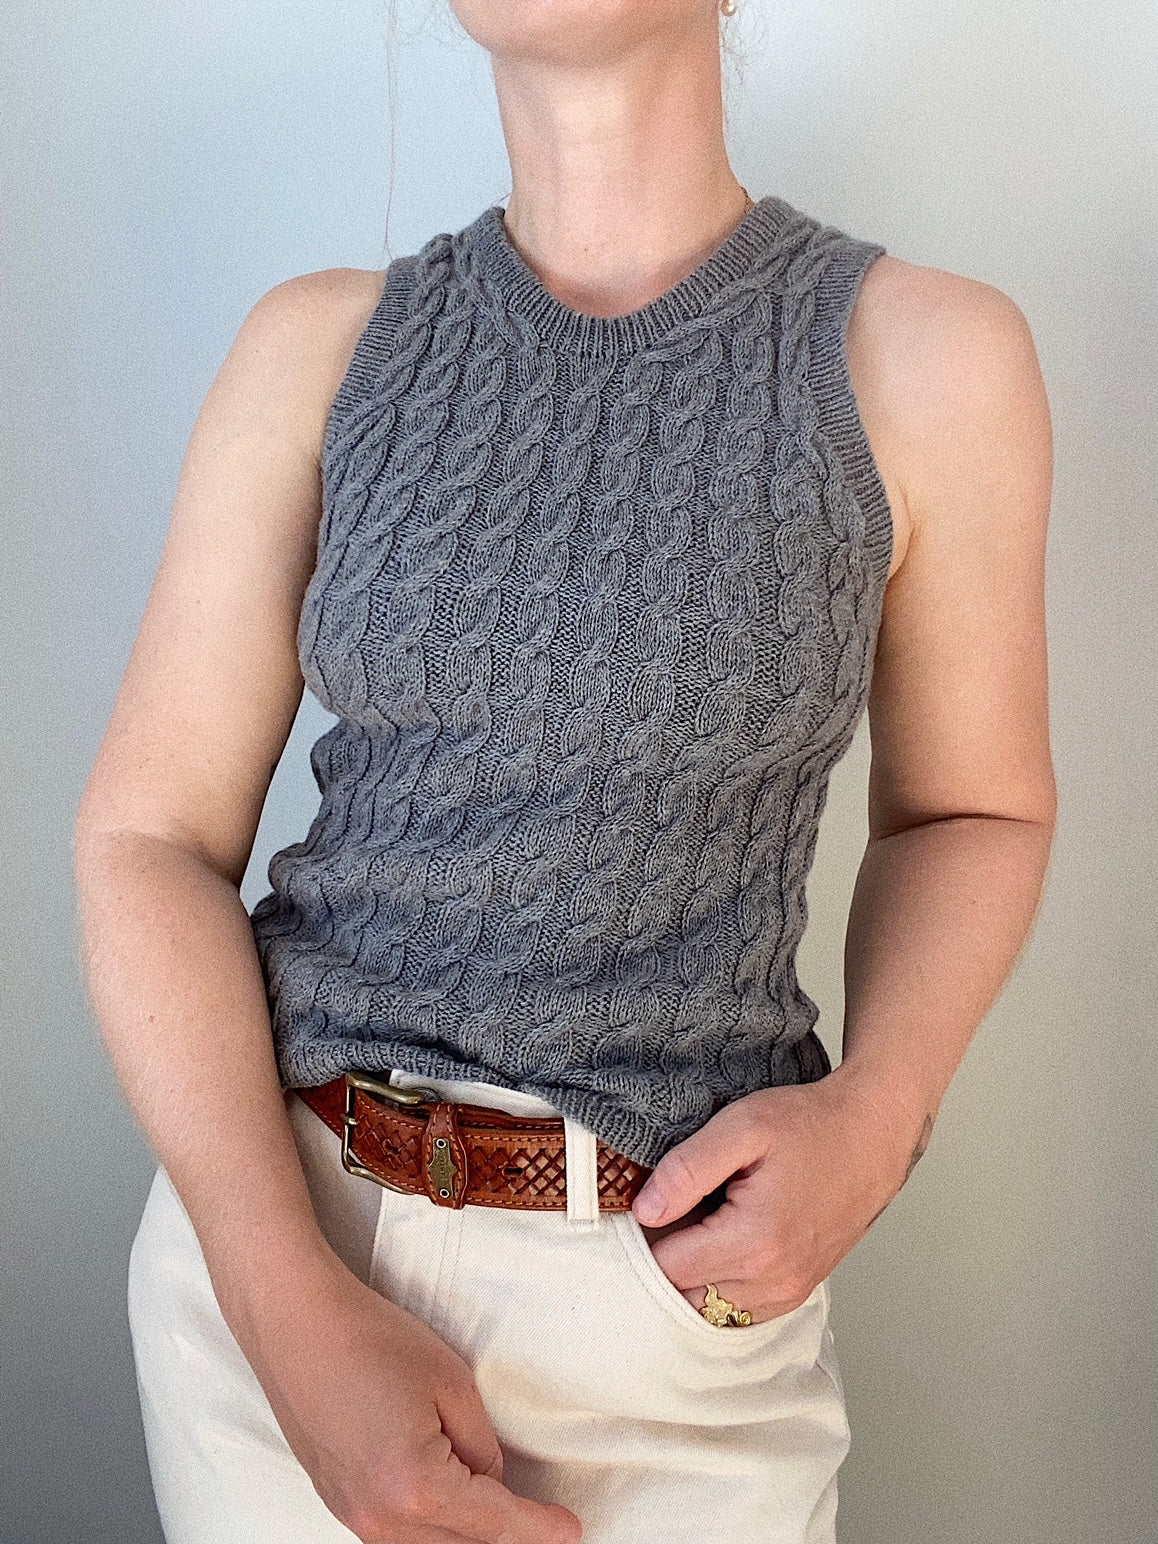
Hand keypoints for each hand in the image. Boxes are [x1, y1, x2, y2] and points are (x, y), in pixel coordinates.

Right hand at [225, 1245, 583, 1543]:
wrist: (295, 1323)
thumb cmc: (369, 1340)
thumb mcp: (451, 1383)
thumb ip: (481, 1444)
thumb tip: (490, 1479)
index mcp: (416, 1487)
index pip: (495, 1524)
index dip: (538, 1529)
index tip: (570, 1531)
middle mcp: (380, 1517)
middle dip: (504, 1533)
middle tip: (542, 1519)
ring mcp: (352, 1514)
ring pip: (427, 1543)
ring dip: (464, 1529)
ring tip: (498, 1504)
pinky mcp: (337, 1500)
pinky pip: (396, 1531)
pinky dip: (429, 1523)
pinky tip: (447, 1497)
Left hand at [630, 1062, 931, 1321]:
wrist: (872, 1134)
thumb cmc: (810, 1124)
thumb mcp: (742, 1127)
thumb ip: (688, 1169)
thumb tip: (644, 1211)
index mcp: (753, 1242)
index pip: (666, 1269)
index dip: (646, 1237)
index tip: (649, 1204)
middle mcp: (773, 1280)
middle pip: (685, 1295)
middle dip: (667, 1259)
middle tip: (672, 1210)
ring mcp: (790, 1291)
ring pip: (711, 1308)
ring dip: (694, 1275)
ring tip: (700, 1221)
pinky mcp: (799, 1289)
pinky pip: (740, 1308)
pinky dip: (722, 1284)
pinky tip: (723, 1241)